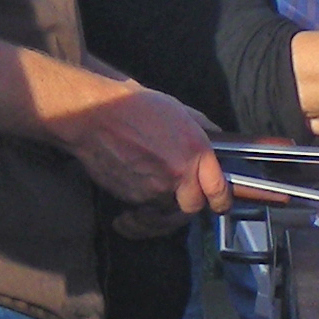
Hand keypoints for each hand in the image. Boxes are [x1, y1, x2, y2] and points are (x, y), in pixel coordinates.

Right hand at [54, 82, 228, 211]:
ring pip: (166, 211)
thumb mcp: (182, 112)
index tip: (221, 204)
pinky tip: (137, 197)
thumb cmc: (138, 107)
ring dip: (163, 207)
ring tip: (157, 196)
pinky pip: (143, 209)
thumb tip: (217, 141)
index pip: (218, 191)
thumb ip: (203, 131)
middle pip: (191, 208)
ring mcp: (152, 190)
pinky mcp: (129, 197)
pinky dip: (141, 208)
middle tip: (186, 198)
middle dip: (190, 206)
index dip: (222, 201)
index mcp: (196, 153)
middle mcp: (177, 176)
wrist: (97, 115)